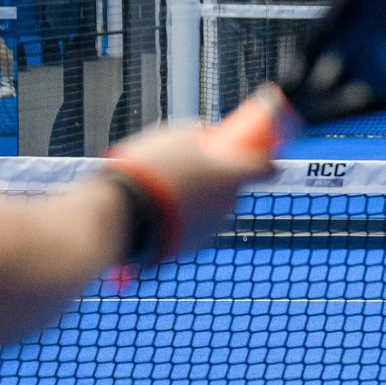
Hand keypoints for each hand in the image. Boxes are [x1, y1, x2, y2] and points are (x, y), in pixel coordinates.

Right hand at [105, 92, 278, 261]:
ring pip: (210, 209)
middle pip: (231, 188)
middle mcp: (228, 206)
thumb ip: (197, 136)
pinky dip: (180, 218)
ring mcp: (210, 230)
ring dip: (196, 198)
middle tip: (191, 167)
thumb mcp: (174, 136)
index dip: (262, 158)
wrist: (120, 215)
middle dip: (216, 178)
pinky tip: (156, 208)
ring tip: (164, 187)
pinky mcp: (189, 248)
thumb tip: (203, 136)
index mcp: (231, 175)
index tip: (255, 153)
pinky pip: (191, 227)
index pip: (266, 168)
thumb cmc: (148, 170)